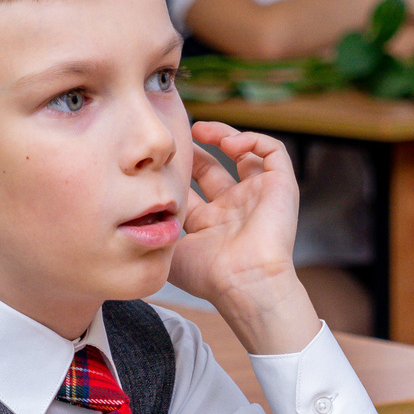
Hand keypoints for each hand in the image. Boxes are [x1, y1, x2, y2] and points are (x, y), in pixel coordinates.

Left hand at [168, 121, 318, 354]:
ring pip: (246, 154)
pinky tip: (231, 144)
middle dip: (195, 151)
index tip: (160, 157)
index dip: (176, 170)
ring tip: (202, 129)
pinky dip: (253, 140)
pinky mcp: (281, 186)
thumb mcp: (169, 253)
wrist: (246, 283)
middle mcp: (234, 209)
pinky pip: (272, 151)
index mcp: (209, 225)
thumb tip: (131, 219)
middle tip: (179, 137)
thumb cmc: (210, 275)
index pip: (191, 189)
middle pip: (213, 169)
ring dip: (224, 136)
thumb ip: (153, 232)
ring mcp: (258, 197)